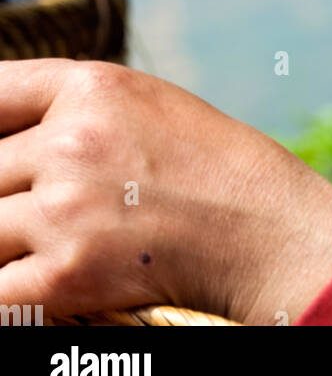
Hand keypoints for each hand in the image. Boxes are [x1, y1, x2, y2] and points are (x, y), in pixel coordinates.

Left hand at [0, 59, 331, 324]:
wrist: (263, 227)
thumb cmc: (204, 163)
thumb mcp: (140, 102)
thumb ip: (68, 106)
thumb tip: (3, 136)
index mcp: (89, 87)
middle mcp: (71, 141)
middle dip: (6, 196)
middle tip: (51, 209)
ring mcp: (65, 208)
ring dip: (8, 244)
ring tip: (54, 243)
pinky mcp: (64, 274)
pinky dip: (13, 288)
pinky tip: (47, 280)